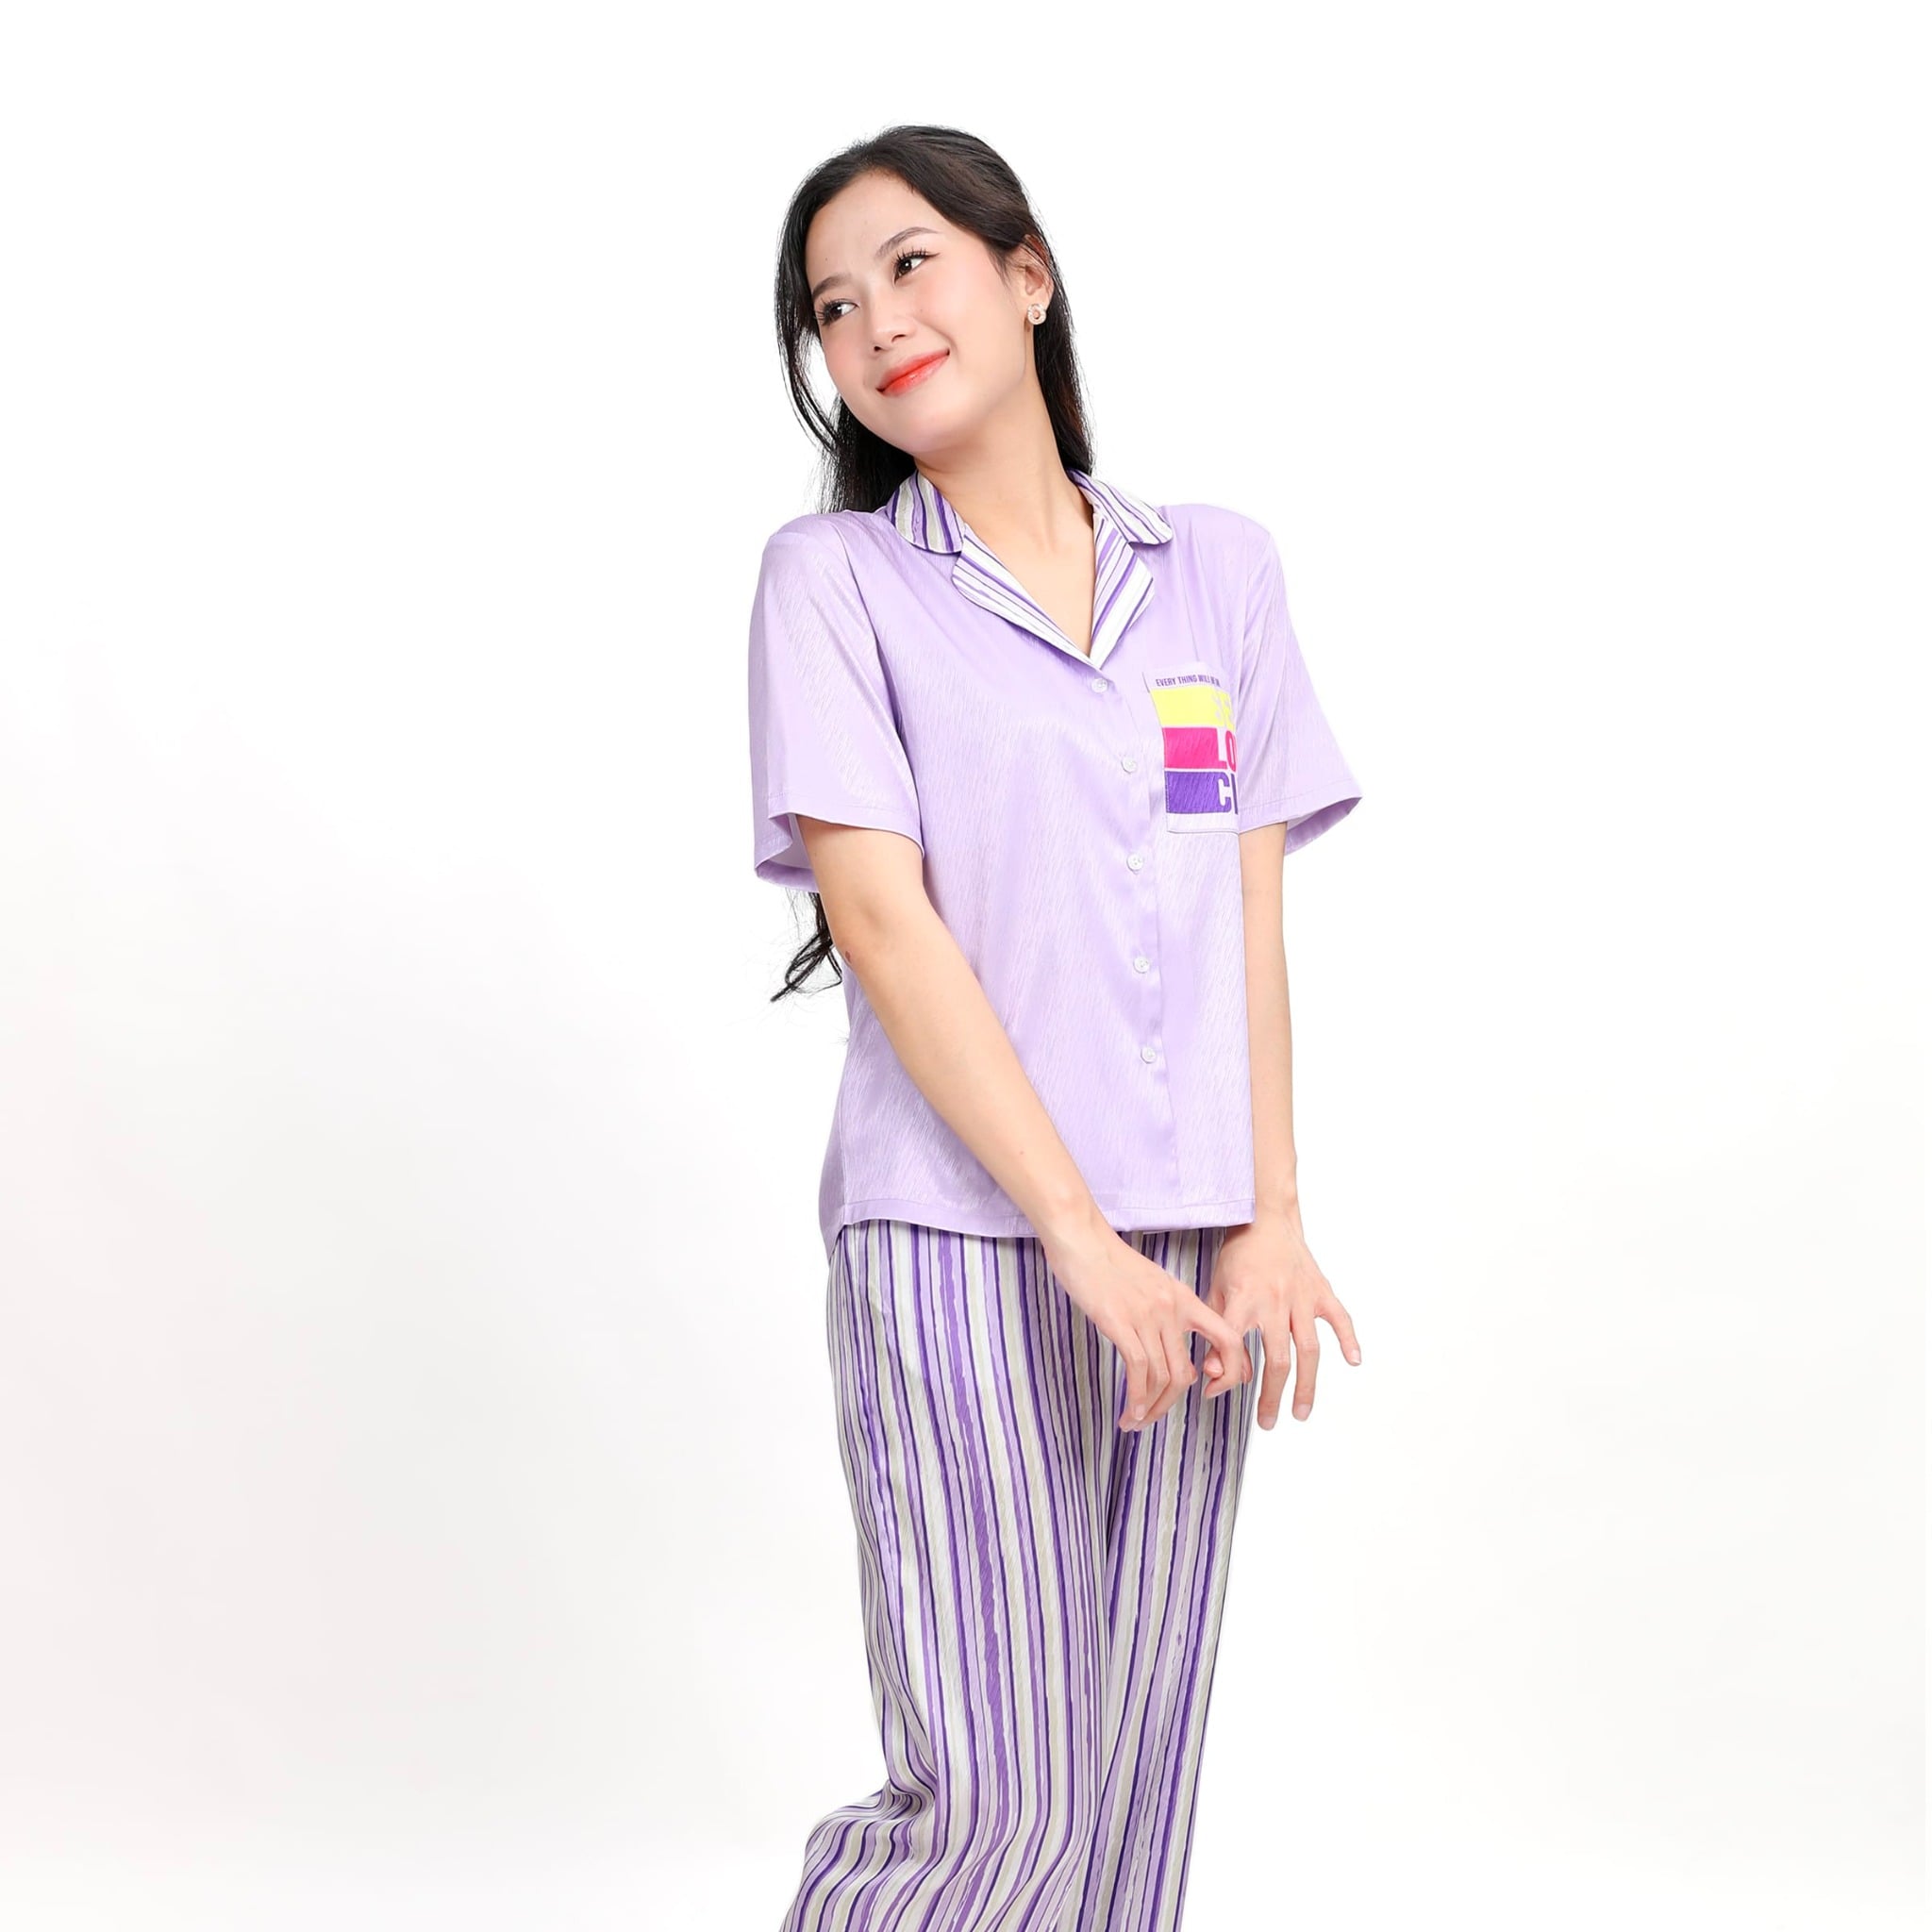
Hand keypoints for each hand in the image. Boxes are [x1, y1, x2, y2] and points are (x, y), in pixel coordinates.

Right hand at [1041, 1212, 1251, 1431]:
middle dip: (1170, 1403)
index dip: (1230, 1371)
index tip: (1211, 1390)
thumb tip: (1173, 1351)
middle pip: (1187, 1373)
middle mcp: (1172, 1309)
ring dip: (1149, 1408)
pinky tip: (1130, 1411)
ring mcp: (1147, 1315)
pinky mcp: (1120, 1321)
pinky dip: (1137, 1397)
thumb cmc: (1109, 1261)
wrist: (1081, 1238)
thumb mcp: (1152, 1283)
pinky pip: (1139, 1370)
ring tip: (1134, 1421)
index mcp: (1184, 1298)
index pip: (1228, 1339)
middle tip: (1152, 1417)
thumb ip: (1167, 1313)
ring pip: (1163, 1377)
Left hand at [1200, 1210, 1360, 1427]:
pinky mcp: (1320, 1289)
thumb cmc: (1237, 1255)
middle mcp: (1274, 1301)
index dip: (1224, 1377)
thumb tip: (1212, 1373)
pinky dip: (1348, 1339)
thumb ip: (1215, 1330)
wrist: (1264, 1216)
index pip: (1235, 1349)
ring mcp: (1301, 1296)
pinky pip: (1339, 1317)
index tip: (1215, 1394)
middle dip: (1271, 1396)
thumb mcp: (1215, 1289)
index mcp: (1243, 1301)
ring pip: (1308, 1349)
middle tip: (1267, 1422)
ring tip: (1302, 1413)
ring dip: (1307, 1385)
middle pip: (1277, 1360)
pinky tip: (1353, 1362)